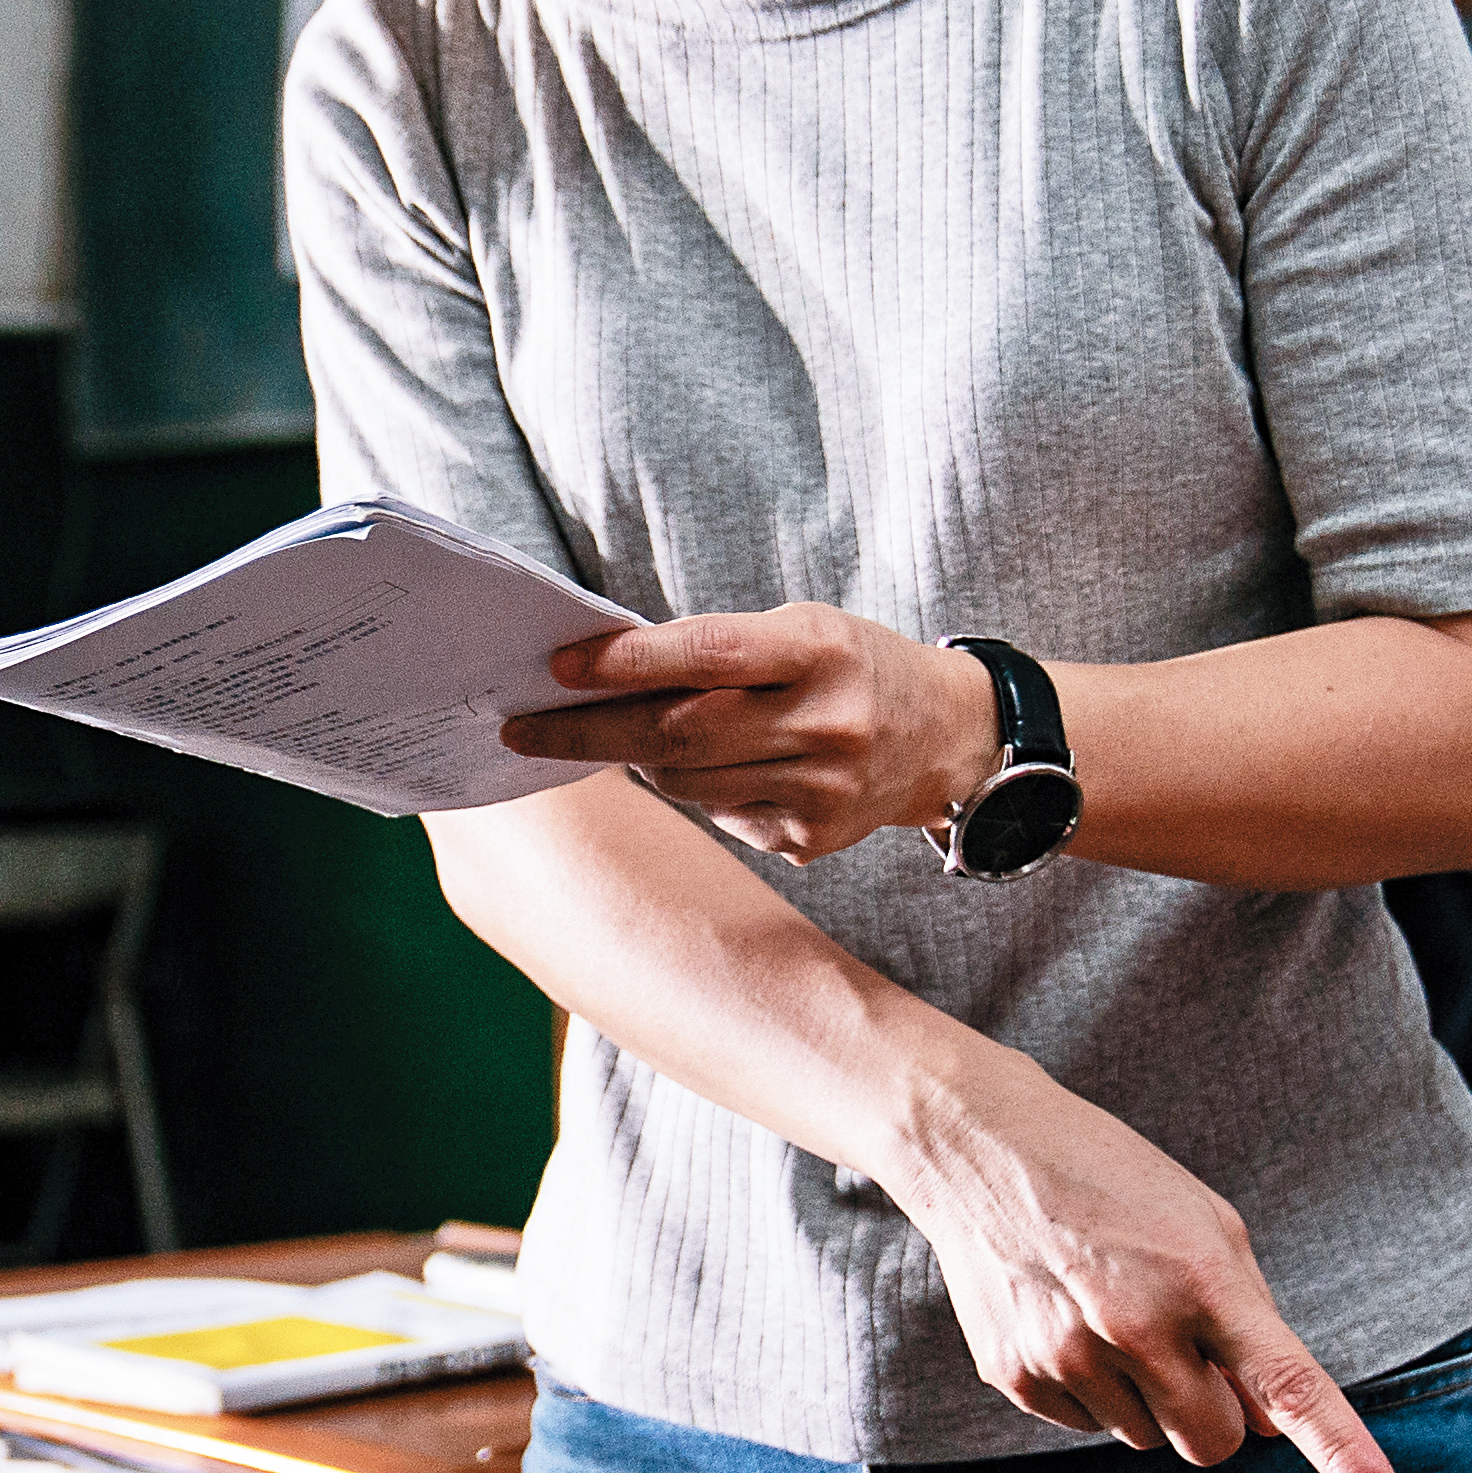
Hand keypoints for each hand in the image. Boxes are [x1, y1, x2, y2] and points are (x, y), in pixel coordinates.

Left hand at [501, 605, 1000, 866]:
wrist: (948, 735)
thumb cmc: (852, 665)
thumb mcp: (801, 631)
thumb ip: (718, 651)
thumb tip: (605, 673)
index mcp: (819, 651)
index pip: (705, 655)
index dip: (626, 663)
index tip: (559, 667)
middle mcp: (826, 723)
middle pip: (680, 735)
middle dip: (590, 732)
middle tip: (524, 728)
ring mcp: (821, 791)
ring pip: (688, 784)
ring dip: (638, 759)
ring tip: (612, 734)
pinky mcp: (812, 840)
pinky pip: (720, 816)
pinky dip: (695, 790)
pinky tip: (708, 768)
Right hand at [892, 1052, 1405, 1472]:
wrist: (984, 1148)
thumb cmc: (1116, 1182)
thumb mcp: (1206, 1227)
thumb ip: (1252, 1327)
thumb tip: (1272, 1429)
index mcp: (1203, 1279)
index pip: (1290, 1385)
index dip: (1343, 1451)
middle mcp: (1135, 1326)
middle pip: (1213, 1443)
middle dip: (1215, 1413)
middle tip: (1188, 1350)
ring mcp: (1069, 1357)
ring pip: (1147, 1439)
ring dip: (1148, 1397)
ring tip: (1113, 1313)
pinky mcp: (1016, 1376)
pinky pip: (1086, 1426)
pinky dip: (1093, 1390)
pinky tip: (1067, 1321)